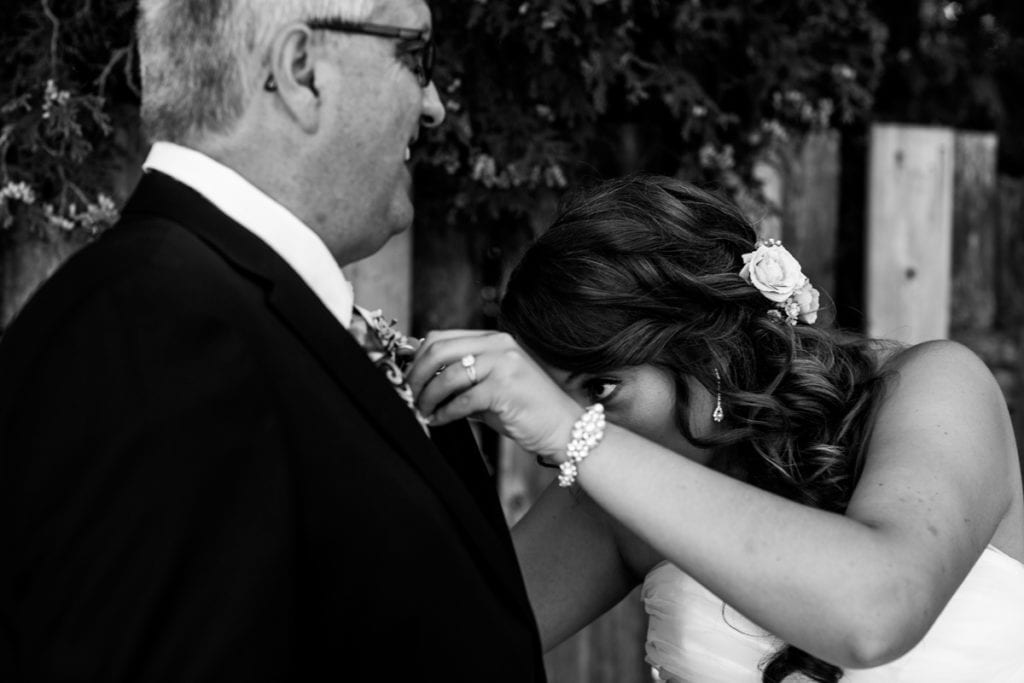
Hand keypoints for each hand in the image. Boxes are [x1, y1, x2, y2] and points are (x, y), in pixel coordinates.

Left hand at [406, 330, 582, 459]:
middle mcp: (498, 344)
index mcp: (493, 339)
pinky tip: (439, 420)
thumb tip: (420, 380)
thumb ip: (461, 380)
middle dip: (416, 376)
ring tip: (423, 412)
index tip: (406, 379)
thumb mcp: (490, 387)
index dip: (416, 359)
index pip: (441, 338)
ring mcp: (504, 363)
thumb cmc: (525, 410)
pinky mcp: (505, 387)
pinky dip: (444, 413)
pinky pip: (462, 399)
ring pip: (447, 375)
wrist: (564, 428)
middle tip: (409, 396)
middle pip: (438, 349)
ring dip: (428, 397)